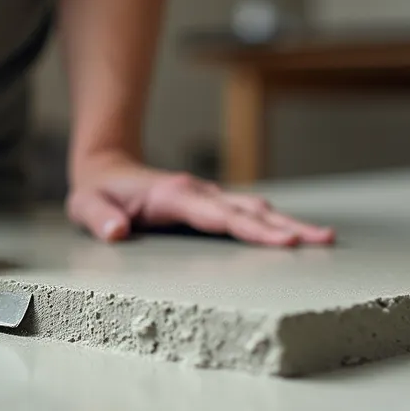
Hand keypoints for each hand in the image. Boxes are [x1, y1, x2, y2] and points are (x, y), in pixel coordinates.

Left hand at [66, 156, 334, 246]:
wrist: (105, 168)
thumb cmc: (96, 192)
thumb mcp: (85, 206)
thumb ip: (98, 218)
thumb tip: (116, 233)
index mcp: (175, 195)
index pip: (221, 216)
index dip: (254, 229)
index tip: (285, 242)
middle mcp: (199, 193)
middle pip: (251, 211)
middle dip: (288, 226)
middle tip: (324, 241)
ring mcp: (208, 198)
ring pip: (256, 210)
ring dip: (289, 224)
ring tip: (324, 239)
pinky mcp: (211, 206)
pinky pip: (248, 215)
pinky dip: (274, 224)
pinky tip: (296, 236)